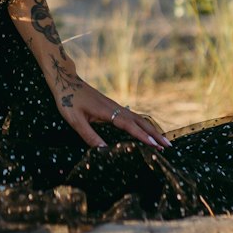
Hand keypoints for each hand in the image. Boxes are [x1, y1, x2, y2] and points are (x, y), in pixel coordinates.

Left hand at [53, 74, 171, 150]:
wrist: (65, 80)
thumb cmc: (68, 100)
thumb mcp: (75, 120)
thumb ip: (89, 136)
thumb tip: (104, 152)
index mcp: (107, 111)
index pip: (129, 125)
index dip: (142, 136)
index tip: (155, 145)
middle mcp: (114, 107)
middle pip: (139, 121)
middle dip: (154, 134)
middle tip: (168, 147)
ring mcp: (114, 106)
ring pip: (137, 118)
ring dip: (151, 130)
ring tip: (162, 141)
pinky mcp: (112, 106)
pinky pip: (132, 117)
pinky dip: (143, 125)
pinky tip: (146, 131)